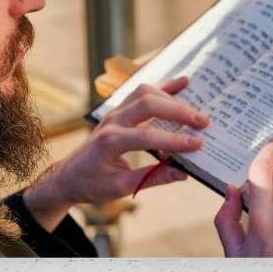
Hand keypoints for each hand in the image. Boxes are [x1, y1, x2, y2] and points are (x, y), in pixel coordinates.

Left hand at [23, 77, 207, 230]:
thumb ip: (152, 178)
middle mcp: (112, 121)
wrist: (69, 176)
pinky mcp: (119, 110)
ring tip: (196, 110)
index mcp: (110, 142)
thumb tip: (183, 173)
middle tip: (204, 122)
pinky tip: (183, 83)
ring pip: (145, 92)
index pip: (146, 136)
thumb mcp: (120, 188)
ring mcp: (115, 112)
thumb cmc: (92, 184)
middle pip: (147, 104)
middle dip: (178, 111)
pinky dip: (163, 86)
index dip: (174, 140)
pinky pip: (142, 92)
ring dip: (172, 98)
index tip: (198, 144)